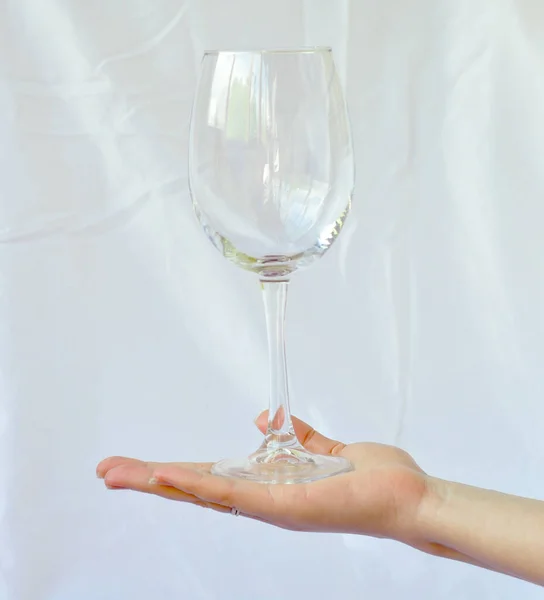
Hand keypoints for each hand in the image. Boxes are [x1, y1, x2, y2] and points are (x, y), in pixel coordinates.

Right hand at [97, 412, 430, 547]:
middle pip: (198, 488)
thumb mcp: (328, 452)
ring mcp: (271, 507)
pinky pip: (235, 495)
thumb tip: (267, 418)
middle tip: (108, 471)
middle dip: (152, 479)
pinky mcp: (285, 507)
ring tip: (121, 473)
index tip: (143, 464)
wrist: (410, 498)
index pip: (215, 477)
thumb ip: (298, 438)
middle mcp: (265, 500)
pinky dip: (199, 485)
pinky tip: (168, 475)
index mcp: (272, 487)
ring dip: (162, 481)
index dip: (176, 471)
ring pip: (205, 493)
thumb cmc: (373, 480)